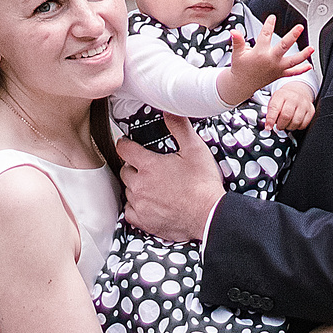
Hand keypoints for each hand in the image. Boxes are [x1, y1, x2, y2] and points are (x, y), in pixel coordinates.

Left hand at [113, 111, 225, 241]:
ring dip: (135, 186)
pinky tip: (148, 203)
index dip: (125, 144)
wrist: (209, 215)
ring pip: (127, 190)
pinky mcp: (144, 221)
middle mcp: (139, 185)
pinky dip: (136, 206)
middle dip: (132, 166)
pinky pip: (130, 211)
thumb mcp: (195, 149)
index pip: (124, 149)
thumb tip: (169, 111)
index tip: (127, 144)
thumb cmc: (203, 184)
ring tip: (151, 184)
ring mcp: (140, 204)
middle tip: (146, 166)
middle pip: (125, 170)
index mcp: (148, 165)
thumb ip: (179, 128)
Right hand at [231, 15, 312, 87]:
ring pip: (292, 61)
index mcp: (260, 53)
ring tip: (311, 48)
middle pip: (283, 46)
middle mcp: (270, 60)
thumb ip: (237, 41)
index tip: (272, 17)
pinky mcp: (279, 74)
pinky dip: (301, 70)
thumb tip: (234, 31)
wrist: (242, 85)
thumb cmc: (240, 67)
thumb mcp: (237, 53)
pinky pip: (292, 73)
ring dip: (303, 55)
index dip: (269, 25)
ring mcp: (276, 68)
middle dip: (292, 36)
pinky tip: (309, 66)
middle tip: (299, 27)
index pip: (266, 35)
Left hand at [262, 84, 315, 131]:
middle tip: (279, 126)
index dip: (271, 120)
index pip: (275, 108)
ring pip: (296, 122)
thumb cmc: (284, 99)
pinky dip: (298, 127)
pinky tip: (294, 123)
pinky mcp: (311, 110)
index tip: (268, 127)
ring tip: (286, 125)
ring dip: (289, 127)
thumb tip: (268, 125)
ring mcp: (304, 104)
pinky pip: (304, 124)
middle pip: (286, 116)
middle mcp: (294, 98)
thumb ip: (270, 112)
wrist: (298, 91)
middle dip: (280, 125)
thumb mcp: (274, 101)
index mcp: (282, 95)